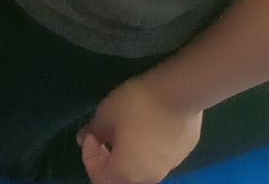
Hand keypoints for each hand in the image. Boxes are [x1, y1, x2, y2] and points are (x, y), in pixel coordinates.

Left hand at [80, 76, 201, 183]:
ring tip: (127, 129)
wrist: (180, 93)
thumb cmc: (137, 105)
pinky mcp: (184, 154)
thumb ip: (94, 131)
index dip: (90, 157)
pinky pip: (159, 156)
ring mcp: (169, 167)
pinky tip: (149, 124)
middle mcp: (149, 177)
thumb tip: (84, 138)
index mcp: (126, 173)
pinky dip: (148, 147)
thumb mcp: (106, 114)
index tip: (92, 134)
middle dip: (108, 158)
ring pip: (142, 168)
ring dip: (129, 153)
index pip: (99, 177)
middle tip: (105, 135)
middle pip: (122, 177)